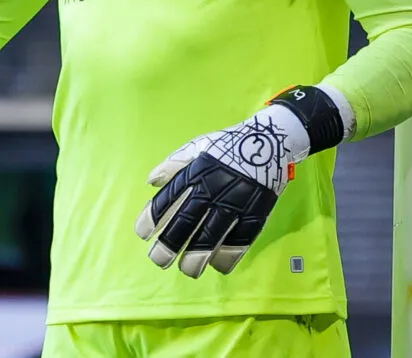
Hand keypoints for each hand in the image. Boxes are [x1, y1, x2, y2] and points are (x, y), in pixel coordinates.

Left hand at [134, 86, 343, 278]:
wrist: (269, 141)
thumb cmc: (229, 145)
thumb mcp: (198, 146)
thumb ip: (173, 164)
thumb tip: (150, 181)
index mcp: (195, 172)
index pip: (167, 199)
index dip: (152, 219)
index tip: (142, 235)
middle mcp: (211, 190)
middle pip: (186, 222)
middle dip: (169, 245)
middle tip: (159, 260)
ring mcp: (234, 204)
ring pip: (211, 236)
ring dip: (196, 257)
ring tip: (188, 271)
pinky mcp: (255, 214)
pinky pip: (240, 241)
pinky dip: (228, 257)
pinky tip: (218, 266)